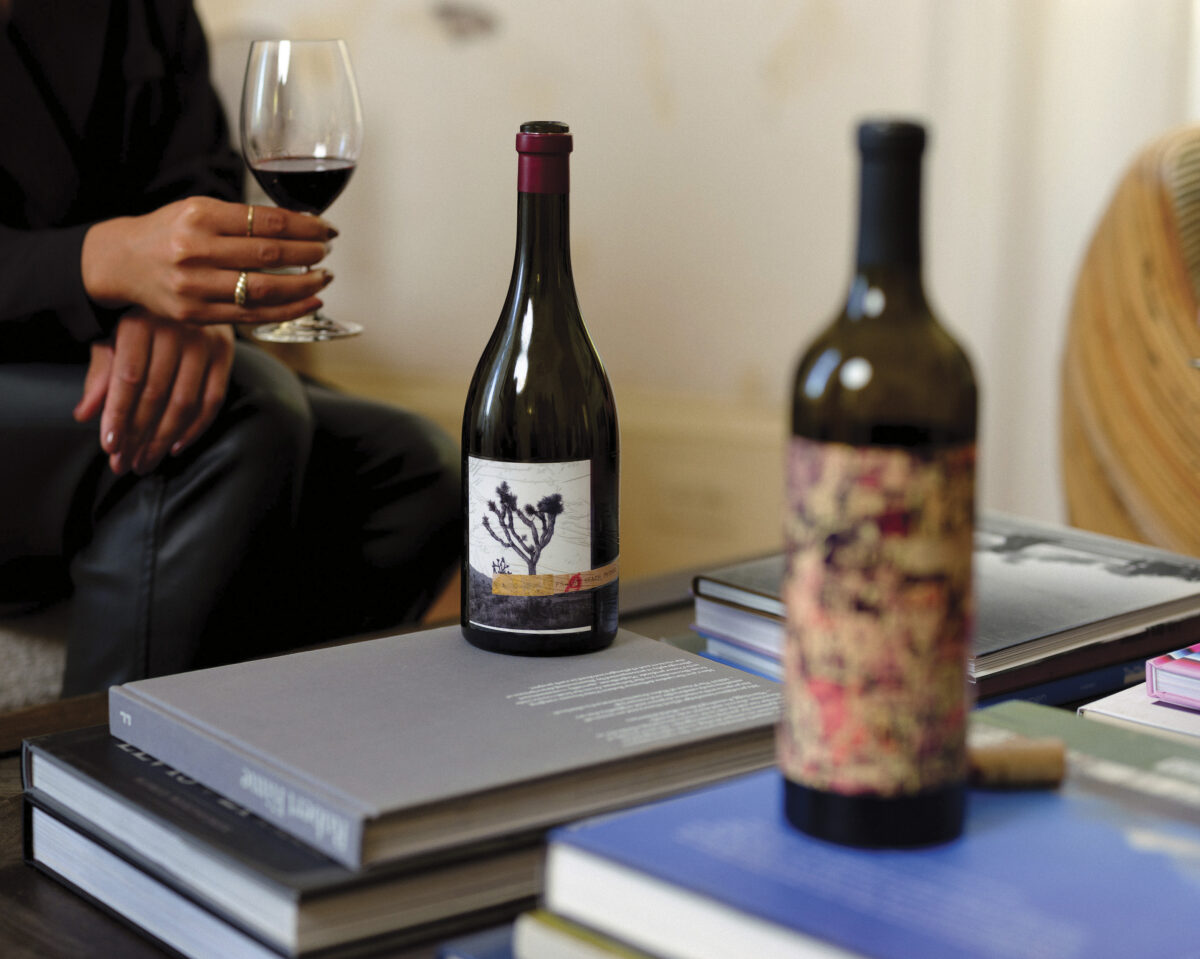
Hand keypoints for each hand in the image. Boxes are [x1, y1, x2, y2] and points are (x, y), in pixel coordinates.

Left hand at [73, 311, 235, 475]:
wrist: (188, 289)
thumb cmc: (144, 321)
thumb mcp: (114, 340)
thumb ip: (100, 375)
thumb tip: (84, 415)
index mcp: (138, 323)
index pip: (127, 379)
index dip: (118, 415)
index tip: (109, 446)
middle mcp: (174, 330)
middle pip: (155, 394)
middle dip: (138, 435)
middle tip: (125, 464)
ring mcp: (204, 342)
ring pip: (184, 402)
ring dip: (163, 439)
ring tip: (146, 462)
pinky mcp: (226, 354)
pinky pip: (212, 400)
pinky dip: (195, 428)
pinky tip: (176, 446)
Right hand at [80, 196, 334, 326]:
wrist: (120, 262)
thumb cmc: (168, 233)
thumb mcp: (198, 210)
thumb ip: (241, 218)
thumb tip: (300, 223)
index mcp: (199, 216)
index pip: (266, 221)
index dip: (305, 226)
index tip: (326, 228)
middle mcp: (194, 250)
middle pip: (268, 255)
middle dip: (308, 253)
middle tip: (327, 251)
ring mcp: (194, 286)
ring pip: (264, 289)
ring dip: (304, 285)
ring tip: (323, 276)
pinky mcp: (196, 314)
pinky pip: (252, 316)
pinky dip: (288, 311)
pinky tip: (310, 302)